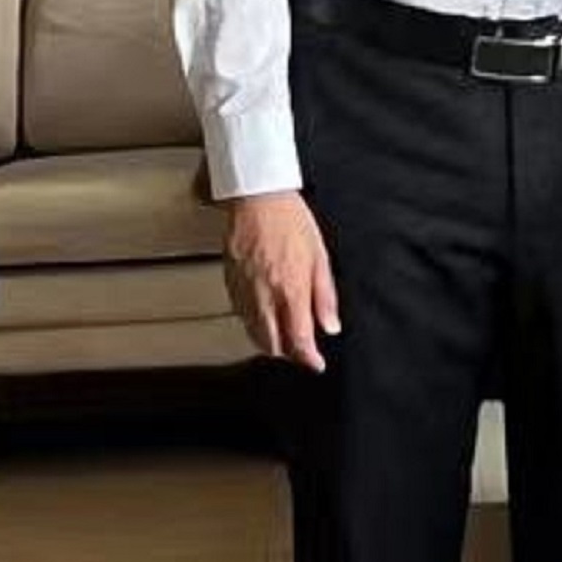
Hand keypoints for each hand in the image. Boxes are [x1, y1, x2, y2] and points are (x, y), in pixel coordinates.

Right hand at [222, 189, 342, 371]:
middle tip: (300, 349)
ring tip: (283, 335)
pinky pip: (241, 314)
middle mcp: (265, 296)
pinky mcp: (230, 283)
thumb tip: (331, 326)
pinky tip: (264, 316)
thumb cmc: (290, 221)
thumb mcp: (319, 257)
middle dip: (288, 353)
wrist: (258, 198)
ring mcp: (245, 291)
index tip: (316, 363)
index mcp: (291, 290)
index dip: (308, 358)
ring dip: (269, 340)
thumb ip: (325, 296)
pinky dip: (253, 323)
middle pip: (273, 344)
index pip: (299, 339)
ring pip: (254, 332)